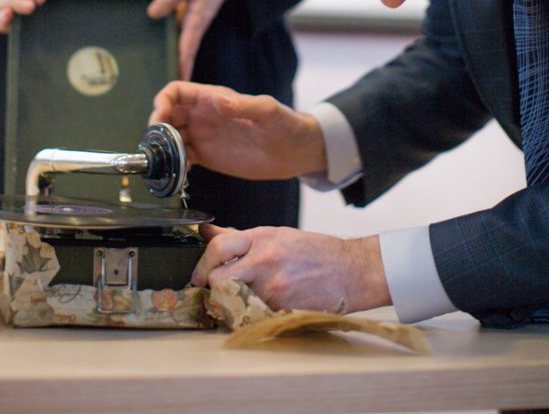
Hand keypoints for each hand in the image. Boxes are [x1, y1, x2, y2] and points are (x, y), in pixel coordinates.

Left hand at [147, 0, 237, 79]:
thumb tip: (153, 13)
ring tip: (165, 73)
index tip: (178, 82)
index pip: (187, 46)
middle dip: (179, 68)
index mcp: (197, 17)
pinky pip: (181, 32)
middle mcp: (196, 23)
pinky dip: (174, 42)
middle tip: (168, 87)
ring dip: (176, 58)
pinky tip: (164, 48)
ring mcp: (195, 20)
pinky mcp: (192, 14)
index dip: (182, 63)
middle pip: (186, 50)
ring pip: (183, 43)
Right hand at [150, 81, 326, 178]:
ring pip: (171, 138)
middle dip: (157, 127)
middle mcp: (204, 116)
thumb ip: (242, 106)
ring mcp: (204, 136)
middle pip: (168, 114)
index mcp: (214, 98)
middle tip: (157, 146)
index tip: (160, 116)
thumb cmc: (285, 124)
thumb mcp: (267, 111)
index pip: (177, 92)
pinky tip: (181, 174)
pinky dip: (175, 164)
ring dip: (163, 148)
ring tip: (167, 163)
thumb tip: (217, 100)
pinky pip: (183, 158)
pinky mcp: (208, 157)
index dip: (163, 100)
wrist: (295, 151)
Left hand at [192, 223, 390, 313]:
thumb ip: (240, 237)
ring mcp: (274, 287)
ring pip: (235, 302)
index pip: (218, 248)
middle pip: (219, 280)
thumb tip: (207, 232)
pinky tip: (263, 310)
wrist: (351, 269)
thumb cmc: (314, 251)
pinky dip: (253, 316)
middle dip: (214, 288)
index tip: (197, 275)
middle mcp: (265, 261)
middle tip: (218, 291)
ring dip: (233, 305)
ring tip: (243, 301)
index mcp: (262, 238)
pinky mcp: (284, 310)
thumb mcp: (276, 235)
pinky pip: (255, 317)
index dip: (202, 264)